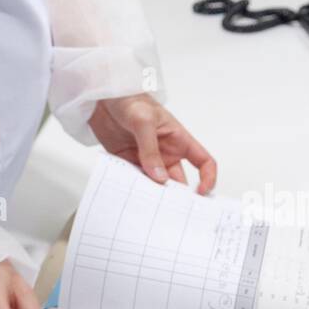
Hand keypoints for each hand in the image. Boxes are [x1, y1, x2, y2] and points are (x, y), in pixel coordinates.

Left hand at [89, 94, 216, 194]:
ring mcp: (147, 160)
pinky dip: (135, 191)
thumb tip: (159, 177)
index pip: (203, 161)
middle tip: (173, 211)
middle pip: (179, 181)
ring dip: (154, 196)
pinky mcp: (128, 163)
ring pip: (156, 186)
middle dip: (178, 196)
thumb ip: (150, 149)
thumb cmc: (129, 99)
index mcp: (178, 140)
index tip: (202, 193)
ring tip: (150, 206)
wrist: (101, 97)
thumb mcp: (143, 121)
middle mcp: (165, 153)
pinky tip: (131, 197)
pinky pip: (136, 182)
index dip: (207, 178)